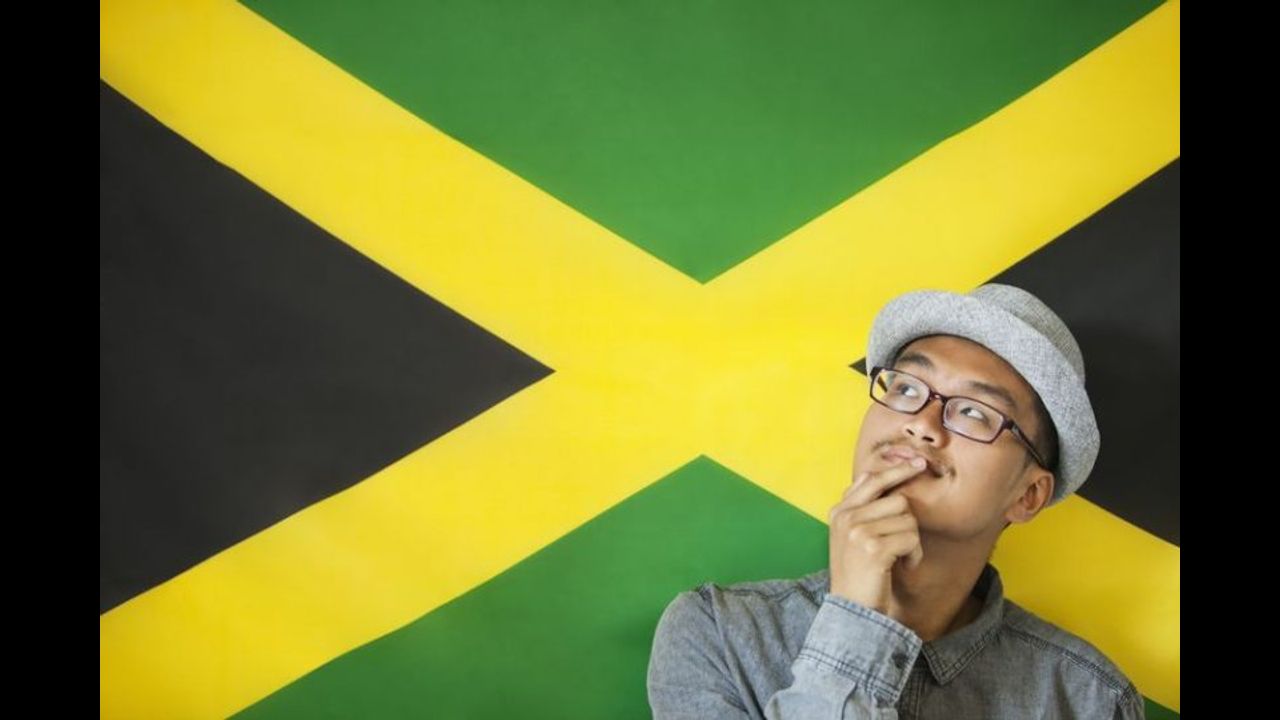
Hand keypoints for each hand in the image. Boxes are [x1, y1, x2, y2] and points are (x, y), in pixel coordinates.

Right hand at [826, 457, 927, 613]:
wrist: (852, 610)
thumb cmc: (859, 574)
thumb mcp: (852, 537)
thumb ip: (863, 509)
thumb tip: (886, 479)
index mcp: (839, 512)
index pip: (871, 479)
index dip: (896, 471)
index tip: (917, 464)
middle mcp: (846, 517)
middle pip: (897, 499)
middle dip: (908, 521)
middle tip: (909, 539)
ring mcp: (858, 532)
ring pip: (908, 519)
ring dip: (912, 541)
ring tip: (900, 557)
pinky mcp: (873, 548)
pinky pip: (911, 538)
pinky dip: (914, 555)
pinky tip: (904, 566)